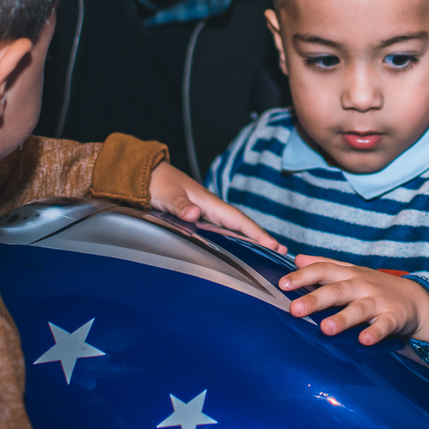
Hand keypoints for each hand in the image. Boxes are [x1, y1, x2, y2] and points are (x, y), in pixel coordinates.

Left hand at [149, 163, 285, 253]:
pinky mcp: (198, 220)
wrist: (146, 175)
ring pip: (234, 229)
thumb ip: (180, 205)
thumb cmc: (158, 183)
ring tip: (269, 252)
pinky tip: (240, 249)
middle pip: (242, 226)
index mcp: (209, 203)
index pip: (238, 220)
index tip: (274, 245)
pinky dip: (235, 240)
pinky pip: (222, 232)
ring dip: (251, 240)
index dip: (256, 233)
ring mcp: (206, 214)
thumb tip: (194, 214)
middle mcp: (212, 209)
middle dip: (261, 238)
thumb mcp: (168, 194)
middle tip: (282, 252)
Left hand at [279, 255, 428, 355]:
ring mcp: (378, 301)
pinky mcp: (393, 317)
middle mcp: (361, 285)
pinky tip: (364, 340)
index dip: (303, 276)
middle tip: (295, 309)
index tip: (283, 284)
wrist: (415, 299)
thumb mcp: (351, 271)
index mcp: (348, 274)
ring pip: (359, 309)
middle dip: (316, 299)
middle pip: (337, 290)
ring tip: (326, 329)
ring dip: (343, 318)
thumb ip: (325, 265)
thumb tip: (297, 258)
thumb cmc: (374, 287)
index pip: (323, 270)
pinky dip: (375, 332)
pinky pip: (384, 326)